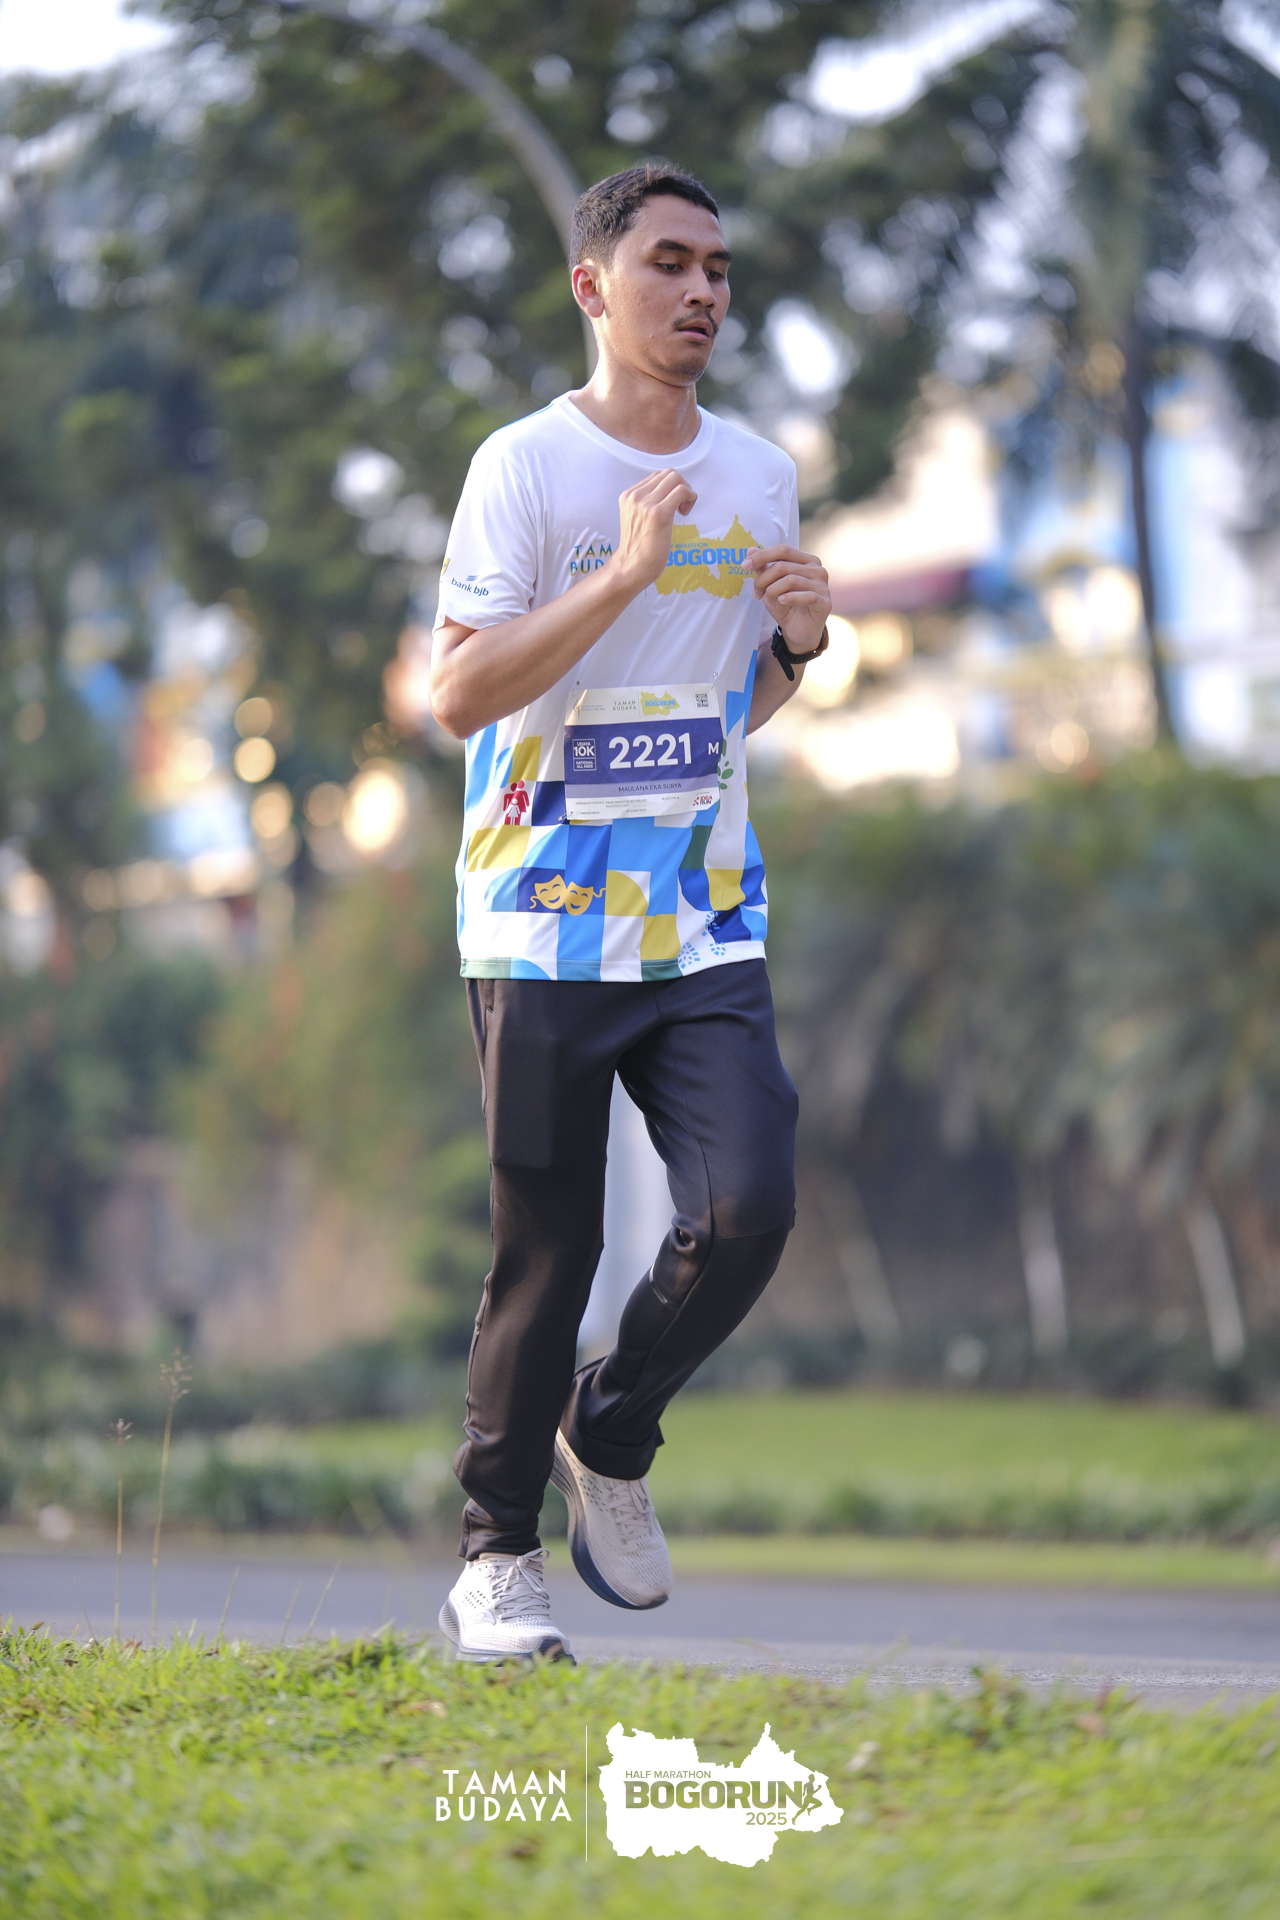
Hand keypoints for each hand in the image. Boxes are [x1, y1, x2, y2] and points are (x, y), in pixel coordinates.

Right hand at [614, 469, 697, 591]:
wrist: (630, 568)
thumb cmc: (637, 549)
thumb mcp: (636, 518)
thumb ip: (647, 504)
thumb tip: (669, 494)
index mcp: (628, 495)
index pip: (657, 476)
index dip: (670, 487)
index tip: (672, 505)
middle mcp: (635, 495)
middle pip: (668, 474)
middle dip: (681, 486)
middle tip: (681, 507)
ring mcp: (646, 503)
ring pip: (675, 478)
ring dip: (686, 491)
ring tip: (682, 510)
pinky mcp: (659, 513)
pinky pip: (681, 491)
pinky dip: (690, 498)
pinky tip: (685, 513)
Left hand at [743, 544, 830, 652]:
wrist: (798, 631)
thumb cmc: (786, 606)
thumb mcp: (770, 586)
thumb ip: (763, 568)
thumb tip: (751, 549)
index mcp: (806, 560)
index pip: (783, 550)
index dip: (762, 556)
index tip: (744, 565)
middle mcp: (817, 569)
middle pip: (783, 566)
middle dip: (764, 579)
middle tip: (756, 592)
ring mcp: (823, 586)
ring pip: (791, 580)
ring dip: (773, 590)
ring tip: (767, 598)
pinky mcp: (825, 603)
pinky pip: (806, 596)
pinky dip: (790, 598)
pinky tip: (781, 601)